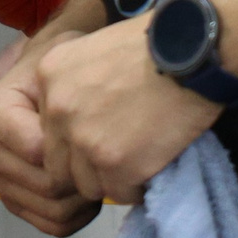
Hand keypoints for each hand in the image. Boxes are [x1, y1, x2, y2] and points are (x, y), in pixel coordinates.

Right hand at [0, 29, 99, 235]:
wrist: (59, 83)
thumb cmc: (65, 70)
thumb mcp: (62, 62)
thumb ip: (62, 84)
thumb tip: (70, 126)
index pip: (38, 150)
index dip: (73, 148)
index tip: (95, 128)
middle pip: (47, 184)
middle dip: (84, 175)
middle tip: (105, 155)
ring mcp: (1, 179)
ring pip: (51, 208)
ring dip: (85, 197)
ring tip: (99, 171)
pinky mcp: (17, 201)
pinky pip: (52, 226)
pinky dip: (78, 216)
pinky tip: (90, 192)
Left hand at [33, 15, 221, 206]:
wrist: (191, 53)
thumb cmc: (152, 44)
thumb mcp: (93, 49)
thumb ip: (74, 83)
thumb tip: (75, 118)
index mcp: (49, 77)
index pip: (46, 128)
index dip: (73, 138)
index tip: (100, 133)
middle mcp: (58, 110)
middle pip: (59, 163)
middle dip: (86, 166)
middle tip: (117, 155)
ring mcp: (84, 140)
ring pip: (87, 184)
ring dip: (111, 178)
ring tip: (138, 158)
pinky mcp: (116, 165)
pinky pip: (121, 193)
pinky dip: (137, 186)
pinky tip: (153, 164)